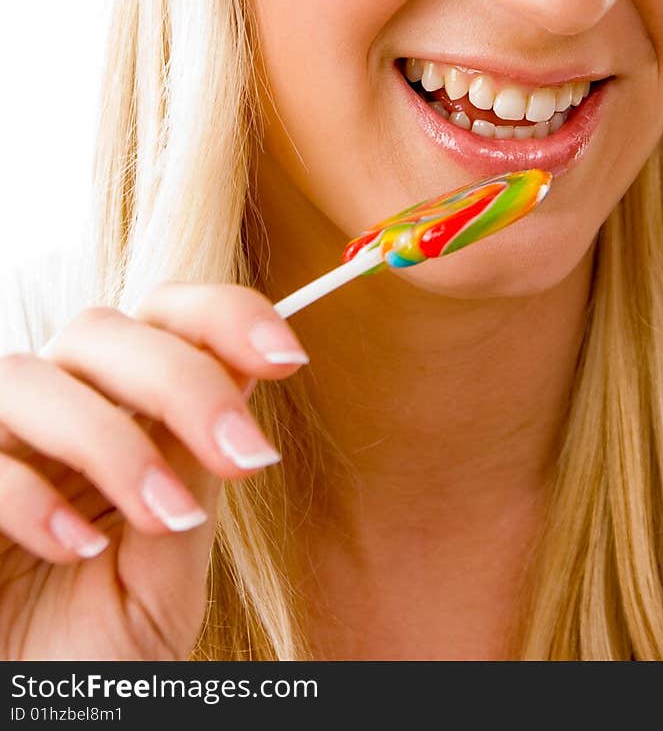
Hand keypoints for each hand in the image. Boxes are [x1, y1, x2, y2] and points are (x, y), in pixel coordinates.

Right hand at [0, 283, 307, 659]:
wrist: (33, 706)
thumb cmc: (93, 645)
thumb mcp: (165, 573)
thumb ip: (190, 485)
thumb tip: (238, 394)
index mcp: (122, 409)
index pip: (167, 319)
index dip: (226, 316)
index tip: (286, 357)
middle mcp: (57, 406)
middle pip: (103, 329)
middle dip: (183, 382)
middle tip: (242, 456)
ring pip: (30, 376)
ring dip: (110, 442)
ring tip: (164, 518)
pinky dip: (30, 497)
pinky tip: (75, 550)